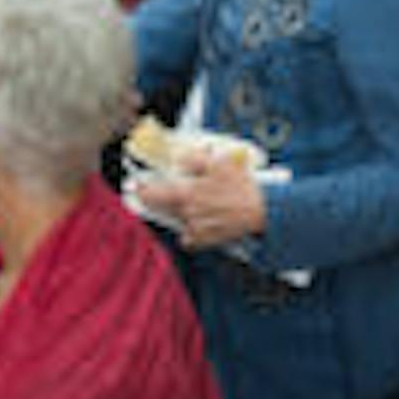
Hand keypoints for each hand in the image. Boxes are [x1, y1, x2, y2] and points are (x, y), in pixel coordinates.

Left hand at [132, 148, 266, 250]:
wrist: (263, 211)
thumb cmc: (242, 186)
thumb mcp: (218, 162)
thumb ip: (194, 159)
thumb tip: (179, 159)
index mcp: (186, 194)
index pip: (151, 194)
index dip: (140, 189)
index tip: (135, 186)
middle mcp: (187, 213)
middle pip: (162, 207)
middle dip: (157, 199)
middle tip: (155, 192)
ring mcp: (196, 228)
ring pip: (177, 219)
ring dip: (179, 212)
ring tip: (192, 202)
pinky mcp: (207, 239)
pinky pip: (190, 236)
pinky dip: (191, 230)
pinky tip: (200, 220)